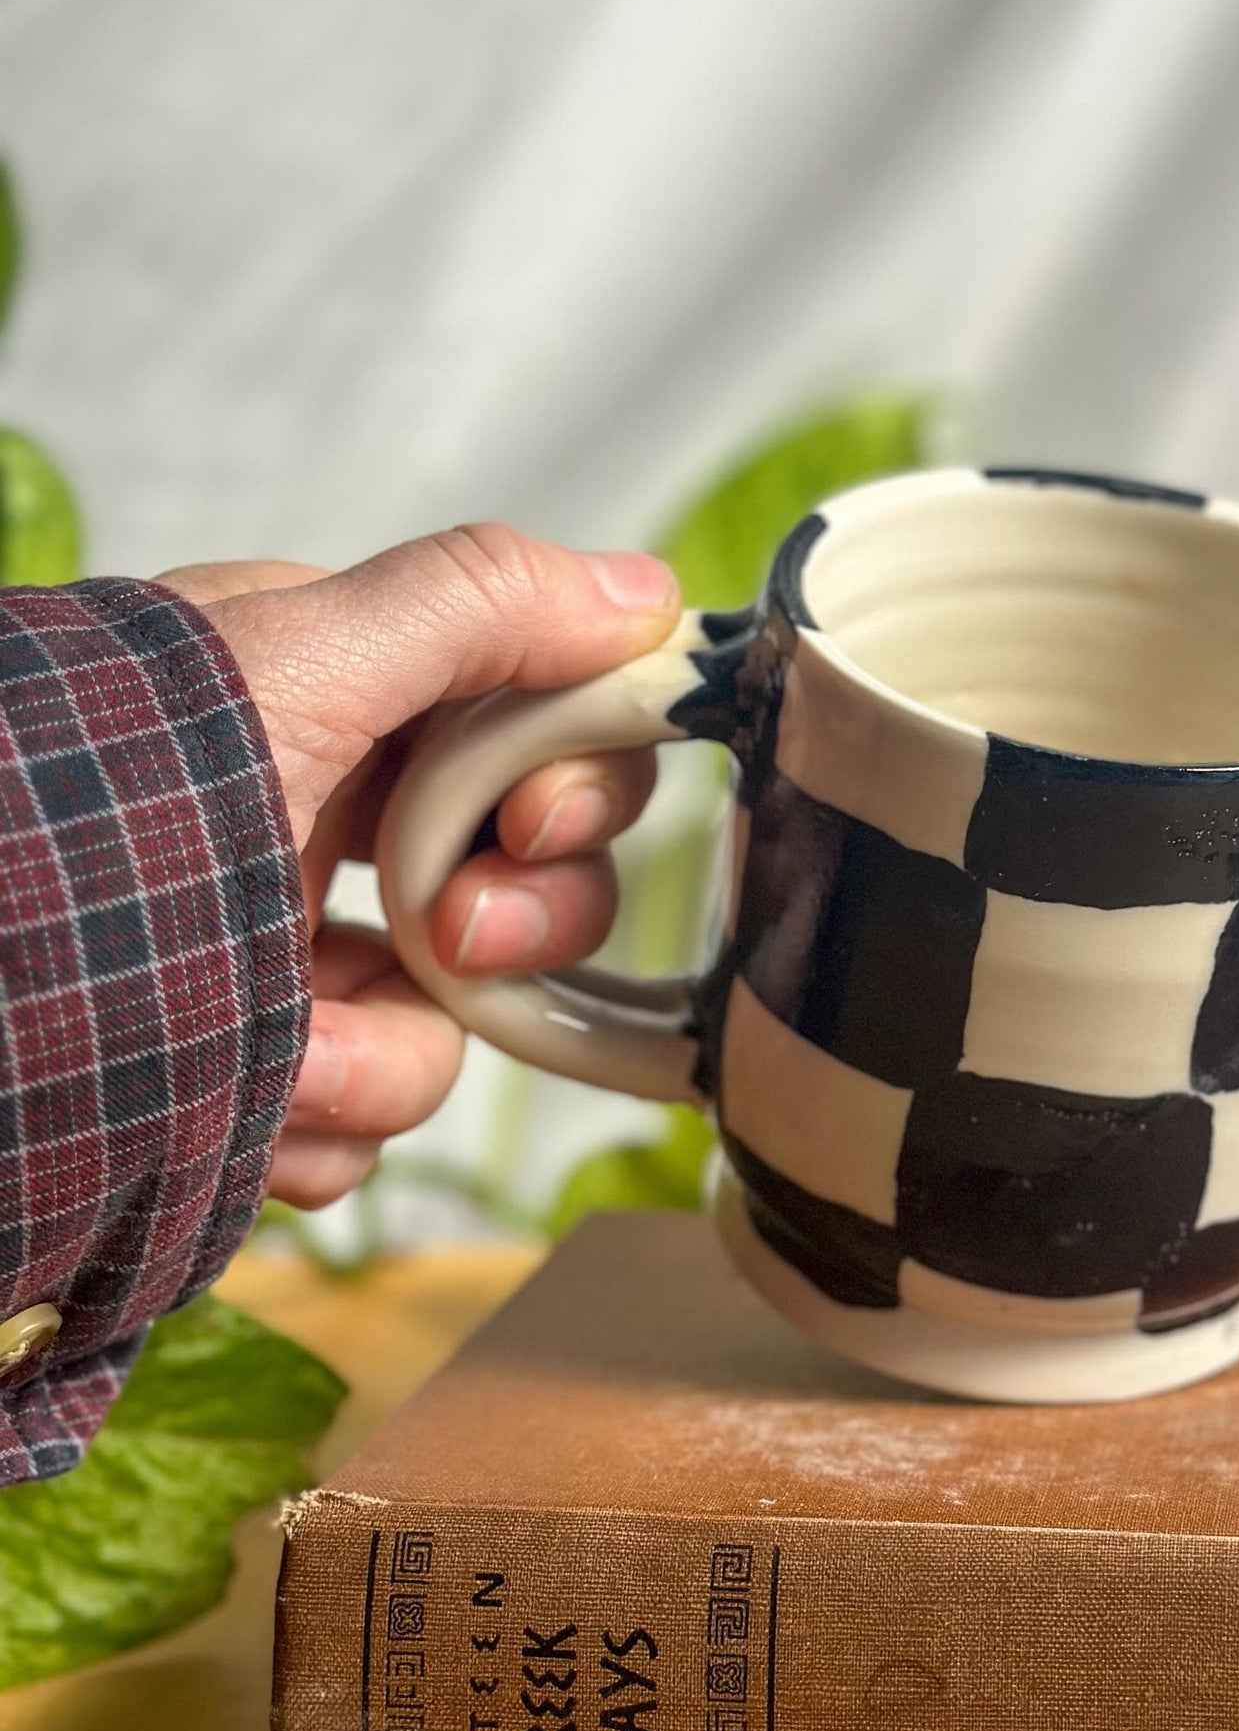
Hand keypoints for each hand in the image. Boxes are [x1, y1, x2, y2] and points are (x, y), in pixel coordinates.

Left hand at [159, 526, 679, 1207]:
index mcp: (337, 705)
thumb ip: (472, 608)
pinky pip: (364, 1133)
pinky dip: (315, 1138)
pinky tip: (249, 1117)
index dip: (569, 790)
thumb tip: (646, 592)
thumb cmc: (99, 796)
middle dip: (501, 930)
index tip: (533, 822)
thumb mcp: (287, 661)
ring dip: (381, 1058)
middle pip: (524, 893)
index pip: (537, 738)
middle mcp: (320, 832)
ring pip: (451, 1030)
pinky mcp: (249, 1084)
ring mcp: (283, 965)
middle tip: (452, 937)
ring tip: (287, 1060)